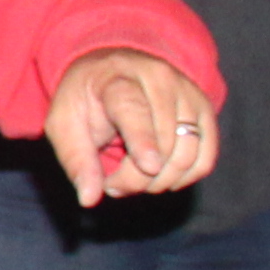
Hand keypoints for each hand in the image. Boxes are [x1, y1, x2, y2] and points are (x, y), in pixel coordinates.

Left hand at [45, 47, 217, 197]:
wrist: (112, 69)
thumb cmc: (86, 100)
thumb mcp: (64, 124)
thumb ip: (76, 160)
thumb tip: (89, 199)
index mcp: (118, 79)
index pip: (135, 110)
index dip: (144, 140)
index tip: (150, 166)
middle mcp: (160, 80)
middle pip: (163, 142)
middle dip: (137, 178)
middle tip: (112, 184)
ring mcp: (188, 94)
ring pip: (187, 155)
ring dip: (160, 182)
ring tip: (133, 179)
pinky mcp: (205, 111)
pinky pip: (205, 160)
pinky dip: (184, 178)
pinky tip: (160, 177)